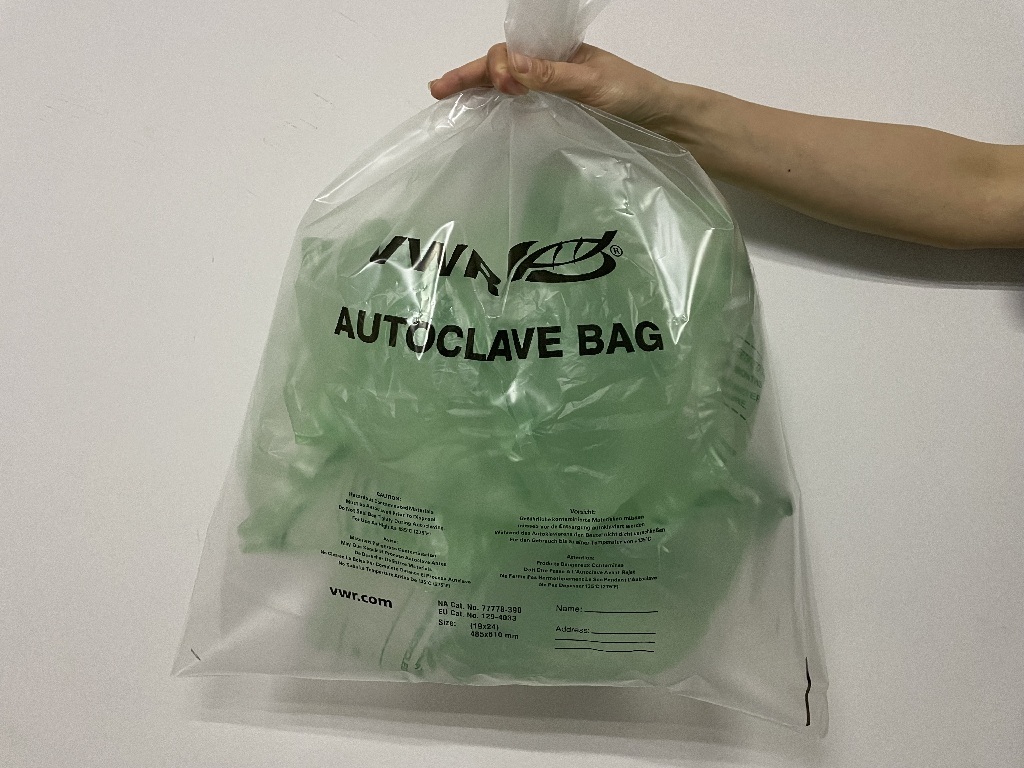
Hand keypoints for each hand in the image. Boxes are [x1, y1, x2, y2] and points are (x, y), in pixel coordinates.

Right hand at [429, 43, 678, 136]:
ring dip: (476, 92)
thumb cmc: (636, 97)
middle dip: (469, 75)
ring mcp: (551, 96)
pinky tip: (480, 123)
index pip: (512, 51)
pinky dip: (495, 112)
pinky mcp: (556, 119)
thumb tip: (510, 65)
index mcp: (558, 53)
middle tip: (439, 90)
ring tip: (447, 99)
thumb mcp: (594, 84)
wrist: (666, 124)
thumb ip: (553, 75)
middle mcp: (549, 71)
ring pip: (504, 88)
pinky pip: (518, 111)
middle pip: (499, 67)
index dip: (498, 66)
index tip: (503, 85)